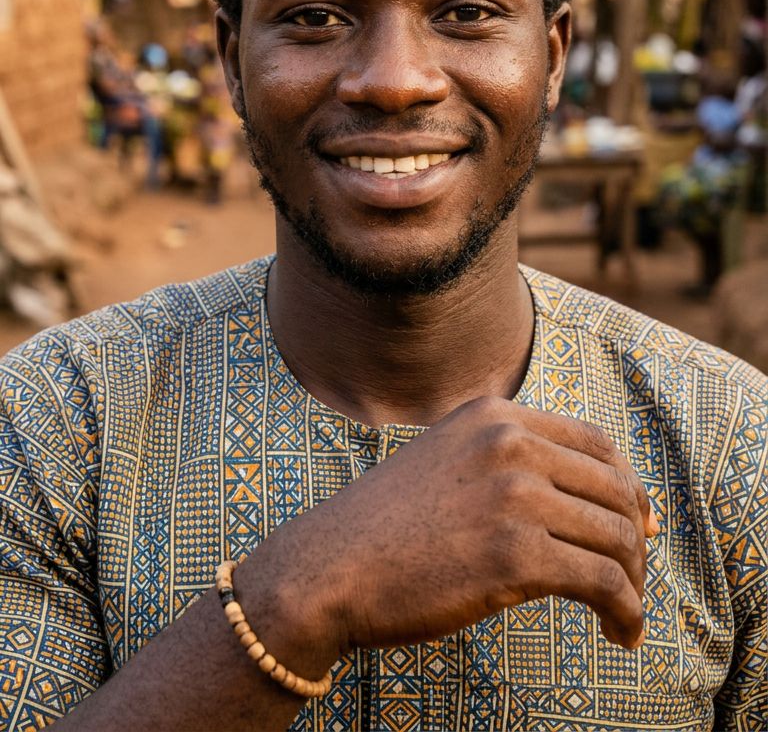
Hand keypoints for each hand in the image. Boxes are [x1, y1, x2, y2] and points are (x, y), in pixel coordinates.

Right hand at [297, 397, 655, 655]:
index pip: (597, 443)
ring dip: (634, 583)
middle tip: (633, 578)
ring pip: (615, 538)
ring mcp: (514, 498)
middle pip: (614, 488)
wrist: (328, 569)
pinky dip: (626, 612)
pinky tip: (621, 634)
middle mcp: (511, 445)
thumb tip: (581, 492)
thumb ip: (504, 457)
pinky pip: (603, 583)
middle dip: (635, 539)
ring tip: (624, 615)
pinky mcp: (515, 557)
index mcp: (496, 416)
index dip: (629, 486)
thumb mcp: (447, 459)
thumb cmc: (387, 527)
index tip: (639, 524)